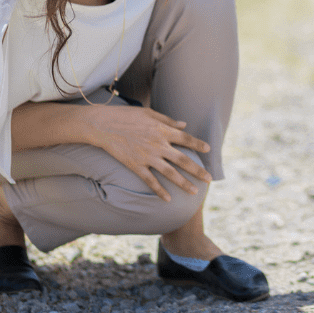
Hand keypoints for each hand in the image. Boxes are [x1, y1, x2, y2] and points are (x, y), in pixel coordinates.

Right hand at [84, 105, 211, 201]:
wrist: (103, 125)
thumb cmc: (126, 116)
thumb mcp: (149, 113)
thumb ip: (168, 120)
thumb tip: (184, 125)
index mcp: (162, 130)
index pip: (186, 139)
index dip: (198, 144)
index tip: (208, 149)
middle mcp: (158, 145)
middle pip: (183, 160)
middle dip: (198, 170)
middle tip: (210, 179)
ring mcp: (148, 157)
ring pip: (170, 173)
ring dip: (184, 183)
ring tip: (195, 192)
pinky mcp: (136, 166)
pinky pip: (150, 181)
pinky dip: (160, 190)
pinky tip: (168, 199)